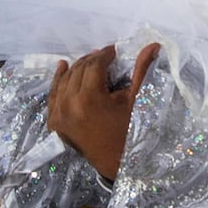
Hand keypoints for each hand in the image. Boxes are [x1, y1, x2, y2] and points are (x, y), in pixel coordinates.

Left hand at [47, 43, 158, 179]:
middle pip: (79, 70)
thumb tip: (153, 44)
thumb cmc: (128, 131)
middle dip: (93, 60)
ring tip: (90, 61)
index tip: (114, 50)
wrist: (114, 162)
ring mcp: (59, 113)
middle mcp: (69, 103)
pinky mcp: (53, 121)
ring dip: (78, 67)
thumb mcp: (135, 101)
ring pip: (66, 79)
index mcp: (90, 98)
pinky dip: (58, 80)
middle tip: (105, 56)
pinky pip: (54, 94)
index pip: (95, 66)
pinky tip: (63, 67)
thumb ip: (141, 70)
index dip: (105, 54)